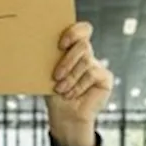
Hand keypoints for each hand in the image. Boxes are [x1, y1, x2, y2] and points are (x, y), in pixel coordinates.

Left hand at [47, 22, 111, 145]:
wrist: (64, 115)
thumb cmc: (54, 93)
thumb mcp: (49, 72)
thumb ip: (52, 57)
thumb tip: (39, 44)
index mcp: (73, 49)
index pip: (82, 30)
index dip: (74, 32)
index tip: (60, 45)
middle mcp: (87, 55)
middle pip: (83, 44)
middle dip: (68, 60)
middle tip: (56, 75)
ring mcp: (98, 66)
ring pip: (86, 61)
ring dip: (71, 77)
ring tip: (61, 89)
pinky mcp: (105, 78)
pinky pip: (93, 74)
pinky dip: (80, 85)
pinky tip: (72, 94)